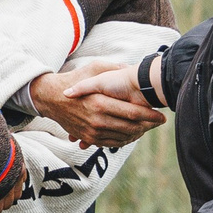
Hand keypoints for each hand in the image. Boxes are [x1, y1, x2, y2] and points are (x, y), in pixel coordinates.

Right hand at [32, 58, 162, 149]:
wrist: (51, 97)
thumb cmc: (74, 79)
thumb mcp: (93, 69)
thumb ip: (113, 68)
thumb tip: (132, 68)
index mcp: (100, 103)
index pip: (132, 113)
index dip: (150, 116)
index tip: (161, 116)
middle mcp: (97, 120)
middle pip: (130, 128)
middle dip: (148, 126)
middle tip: (158, 123)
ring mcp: (92, 131)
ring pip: (122, 137)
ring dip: (138, 134)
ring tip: (148, 128)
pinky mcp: (89, 138)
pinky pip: (111, 144)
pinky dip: (124, 141)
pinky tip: (133, 135)